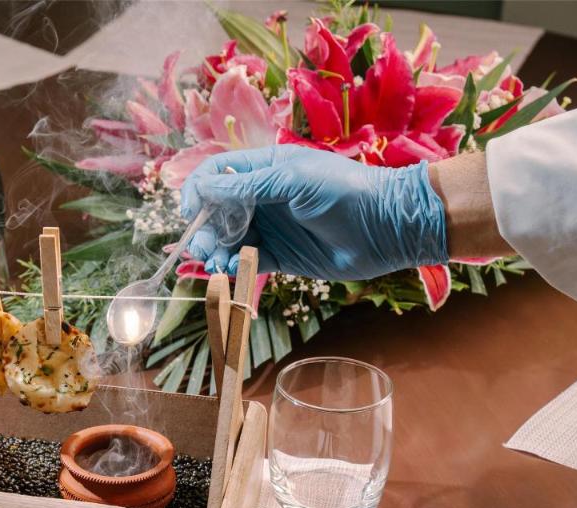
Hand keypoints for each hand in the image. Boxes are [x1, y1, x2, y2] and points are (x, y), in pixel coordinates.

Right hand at [179, 146, 448, 279]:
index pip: (218, 172)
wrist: (386, 227)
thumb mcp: (293, 179)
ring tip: (212, 260)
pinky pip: (246, 260)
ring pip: (227, 238)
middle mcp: (263, 198)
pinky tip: (230, 269)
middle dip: (203, 226)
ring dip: (213, 248)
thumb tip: (205, 187)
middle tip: (200, 244)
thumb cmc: (344, 191)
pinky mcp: (280, 257)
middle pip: (217, 209)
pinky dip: (232, 265)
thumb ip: (248, 185)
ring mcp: (271, 227)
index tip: (190, 210)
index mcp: (266, 169)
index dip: (198, 189)